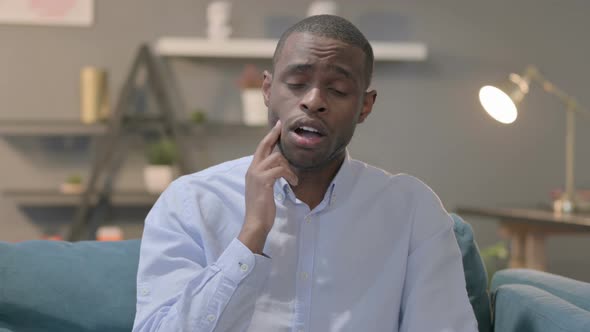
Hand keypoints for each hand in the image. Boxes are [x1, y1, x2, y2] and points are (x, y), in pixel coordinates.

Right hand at [238, 120, 297, 253]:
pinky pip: (280, 170)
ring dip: (289, 168)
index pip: (260, 149)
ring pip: (277, 159)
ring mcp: (256, 174)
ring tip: (293, 180)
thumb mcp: (263, 189)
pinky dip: (289, 175)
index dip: (269, 138)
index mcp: (252, 171)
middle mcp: (252, 170)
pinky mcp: (263, 181)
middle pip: (264, 146)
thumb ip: (267, 177)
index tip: (277, 128)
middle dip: (274, 136)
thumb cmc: (261, 209)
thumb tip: (279, 168)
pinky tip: (293, 183)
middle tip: (282, 128)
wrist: (255, 222)